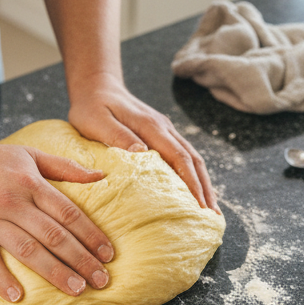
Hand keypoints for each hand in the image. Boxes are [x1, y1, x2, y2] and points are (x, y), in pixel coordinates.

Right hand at [0, 133, 114, 303]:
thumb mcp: (28, 155)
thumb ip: (64, 167)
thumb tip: (101, 175)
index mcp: (30, 183)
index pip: (68, 213)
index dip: (91, 235)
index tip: (109, 255)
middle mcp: (12, 202)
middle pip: (53, 236)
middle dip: (80, 260)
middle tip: (101, 281)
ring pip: (27, 250)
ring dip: (53, 272)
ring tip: (75, 289)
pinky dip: (1, 279)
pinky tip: (17, 297)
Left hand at [68, 74, 218, 211]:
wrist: (96, 88)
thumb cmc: (92, 108)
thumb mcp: (97, 122)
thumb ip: (118, 136)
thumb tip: (141, 153)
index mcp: (151, 127)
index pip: (179, 158)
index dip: (191, 182)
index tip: (198, 205)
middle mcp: (164, 128)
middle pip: (193, 160)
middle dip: (204, 188)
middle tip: (211, 215)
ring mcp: (165, 131)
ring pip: (192, 158)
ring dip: (203, 183)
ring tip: (208, 208)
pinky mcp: (160, 135)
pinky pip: (182, 156)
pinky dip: (192, 174)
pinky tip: (194, 190)